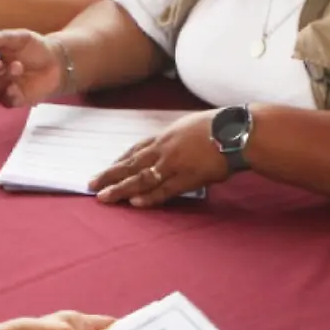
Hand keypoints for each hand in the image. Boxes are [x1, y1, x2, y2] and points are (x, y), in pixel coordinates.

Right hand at [0, 27, 64, 106]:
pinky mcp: (13, 99)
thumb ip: (1, 37)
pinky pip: (5, 100)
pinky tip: (16, 86)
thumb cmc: (34, 48)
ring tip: (18, 66)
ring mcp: (0, 87)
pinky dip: (9, 93)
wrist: (57, 62)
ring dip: (1, 79)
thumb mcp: (20, 37)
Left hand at [89, 109, 228, 207]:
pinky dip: (150, 197)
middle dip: (110, 175)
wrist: (237, 131)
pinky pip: (165, 190)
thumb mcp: (190, 126)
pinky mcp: (188, 178)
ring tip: (105, 198)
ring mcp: (175, 164)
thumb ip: (176, 138)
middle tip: (91, 185)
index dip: (119, 160)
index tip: (106, 169)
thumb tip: (170, 146)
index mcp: (166, 136)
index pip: (136, 149)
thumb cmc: (219, 126)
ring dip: (122, 189)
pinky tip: (135, 202)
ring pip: (142, 178)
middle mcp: (165, 149)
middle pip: (132, 164)